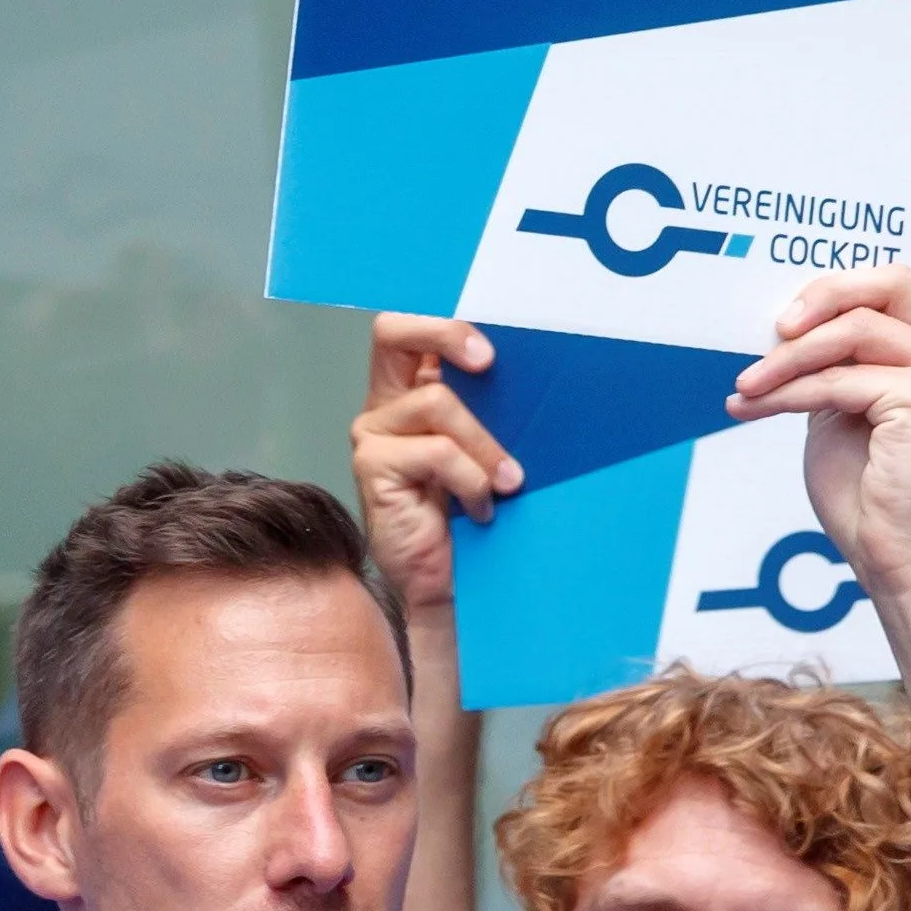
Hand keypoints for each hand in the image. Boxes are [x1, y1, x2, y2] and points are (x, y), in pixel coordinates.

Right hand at [353, 315, 520, 610]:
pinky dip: (471, 480)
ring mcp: (374, 435)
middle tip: (489, 363)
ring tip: (507, 482)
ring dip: (484, 444)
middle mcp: (385, 405)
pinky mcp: (373, 467)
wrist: (451, 583)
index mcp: (410, 390)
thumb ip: (490, 409)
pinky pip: (436, 452)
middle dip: (445, 335)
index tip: (492, 352)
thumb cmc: (473, 512)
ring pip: (436, 402)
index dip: (445, 326)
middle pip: (391, 333)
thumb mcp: (486, 449)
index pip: (408, 330)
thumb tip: (537, 371)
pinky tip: (480, 509)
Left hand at [728, 131, 910, 599]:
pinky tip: (756, 410)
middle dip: (819, 297)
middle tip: (772, 333)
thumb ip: (832, 361)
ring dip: (786, 359)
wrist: (903, 567)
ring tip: (747, 391)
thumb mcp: (840, 414)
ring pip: (854, 328)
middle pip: (886, 278)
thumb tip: (786, 328)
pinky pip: (842, 375)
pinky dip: (788, 393)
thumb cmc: (872, 501)